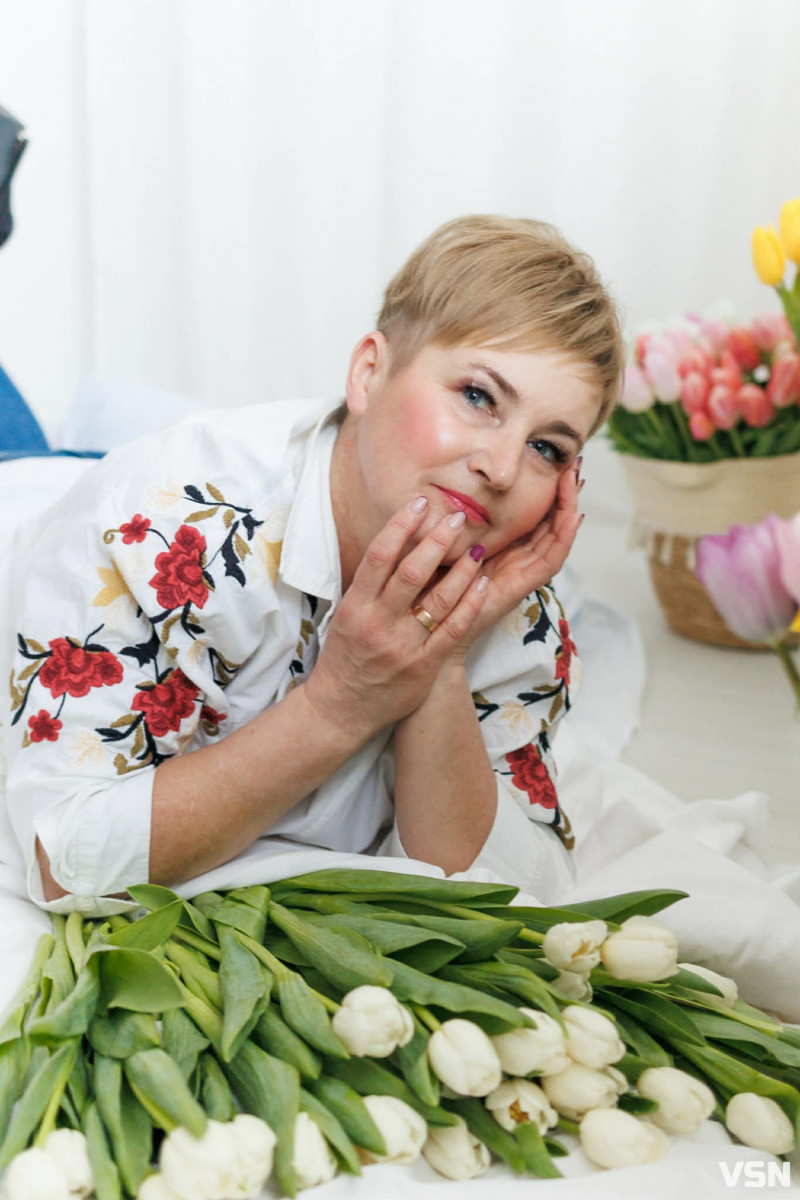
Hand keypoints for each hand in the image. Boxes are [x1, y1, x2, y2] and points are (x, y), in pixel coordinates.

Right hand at [303, 499, 489, 739]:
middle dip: (436, 541)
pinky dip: (470, 605)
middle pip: (411, 573)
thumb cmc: (345, 657)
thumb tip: (394, 542)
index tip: (420, 503)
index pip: (379, 556)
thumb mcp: (346, 616)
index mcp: (355, 607)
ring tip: (476, 548)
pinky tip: (483, 583)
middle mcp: (378, 624)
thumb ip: (369, 585)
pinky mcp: (423, 667)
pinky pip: (453, 630)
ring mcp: (403, 647)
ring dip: (461, 570)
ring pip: (438, 600)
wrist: (340, 710)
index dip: (401, 525)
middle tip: (456, 518)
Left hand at [420, 459, 583, 654]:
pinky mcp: (520, 587)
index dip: (548, 491)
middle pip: (552, 523)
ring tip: (575, 482)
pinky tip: (572, 516)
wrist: (425, 622)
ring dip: (569, 509)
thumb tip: (454, 479)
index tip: (554, 463)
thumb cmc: (430, 579)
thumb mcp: (446, 538)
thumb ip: (457, 516)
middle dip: (565, 494)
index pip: (536, 515)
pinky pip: (550, 562)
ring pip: (556, 538)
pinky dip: (564, 538)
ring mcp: (521, 573)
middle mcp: (517, 559)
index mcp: (503, 548)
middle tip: (575, 465)